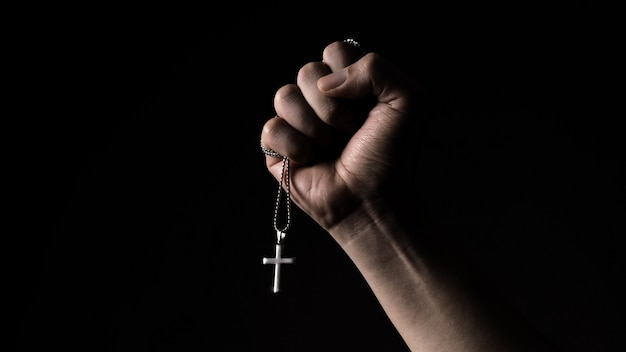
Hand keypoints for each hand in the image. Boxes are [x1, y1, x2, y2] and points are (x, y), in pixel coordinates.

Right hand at [261, 40, 420, 243]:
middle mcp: (322, 98)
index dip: (349, 76)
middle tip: (351, 132)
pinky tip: (311, 161)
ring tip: (331, 148)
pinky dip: (295, 148)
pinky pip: (271, 128)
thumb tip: (326, 81)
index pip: (335, 50)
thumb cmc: (392, 155)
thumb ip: (377, 68)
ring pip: (284, 96)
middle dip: (333, 108)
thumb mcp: (410, 101)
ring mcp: (298, 121)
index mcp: (351, 82)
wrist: (373, 201)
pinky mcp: (278, 147)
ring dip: (315, 129)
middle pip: (307, 71)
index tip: (367, 105)